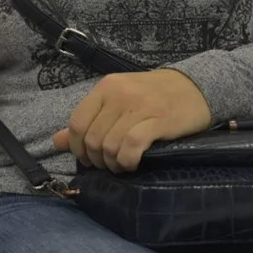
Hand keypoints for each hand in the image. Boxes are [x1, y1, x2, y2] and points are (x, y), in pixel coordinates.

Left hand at [53, 69, 210, 172]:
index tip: (88, 158)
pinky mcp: (159, 120)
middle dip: (97, 160)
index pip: (77, 123)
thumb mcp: (117, 101)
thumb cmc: (153, 96)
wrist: (196, 87)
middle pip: (93, 138)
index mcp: (105, 87)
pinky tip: (133, 164)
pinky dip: (127, 161)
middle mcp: (119, 94)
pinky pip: (131, 147)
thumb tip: (57, 142)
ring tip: (122, 165)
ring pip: (109, 145)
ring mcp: (139, 106)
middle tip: (109, 165)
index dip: (78, 148)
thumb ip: (88, 120)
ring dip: (113, 164)